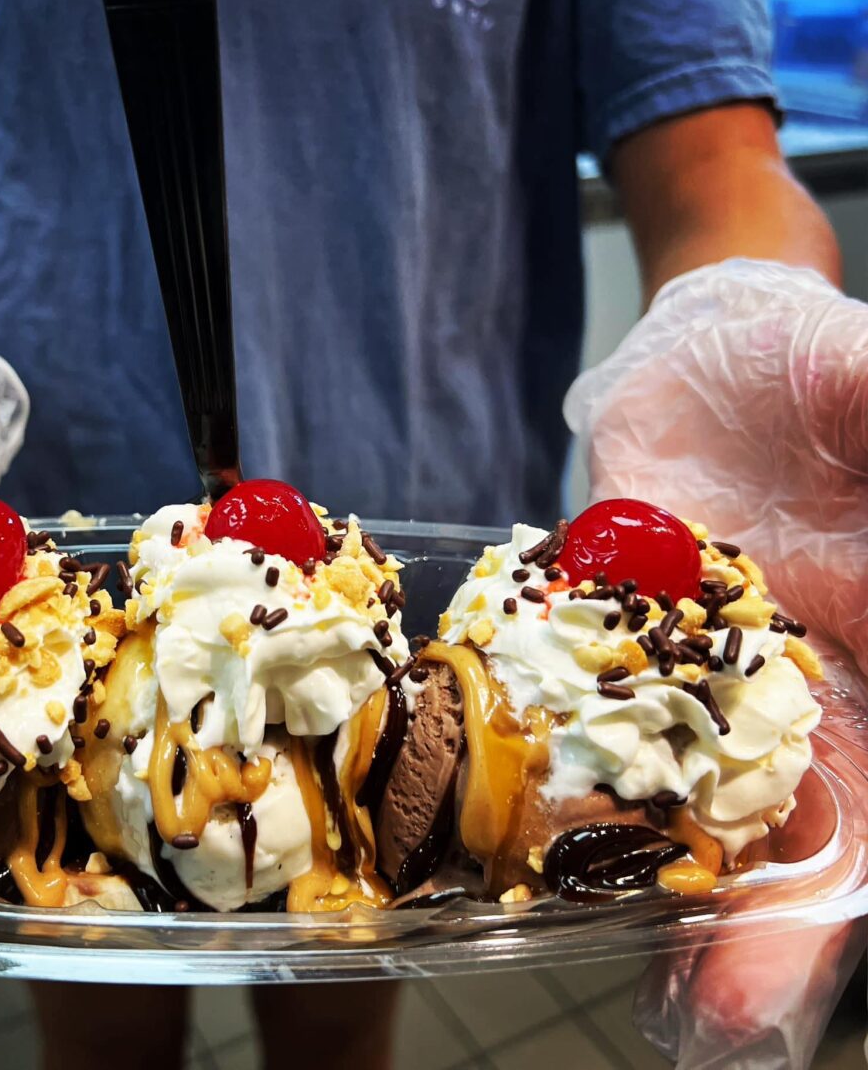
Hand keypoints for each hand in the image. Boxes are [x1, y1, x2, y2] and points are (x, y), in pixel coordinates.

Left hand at [565, 259, 867, 1067]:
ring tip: (608, 948)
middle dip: (770, 920)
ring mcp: (681, 669)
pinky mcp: (593, 635)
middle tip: (724, 1013)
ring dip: (651, 868)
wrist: (706, 342)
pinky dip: (554, 763)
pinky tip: (511, 819)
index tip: (804, 949)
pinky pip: (577, 709)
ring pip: (676, 786)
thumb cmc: (816, 363)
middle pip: (799, 818)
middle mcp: (792, 684)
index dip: (851, 864)